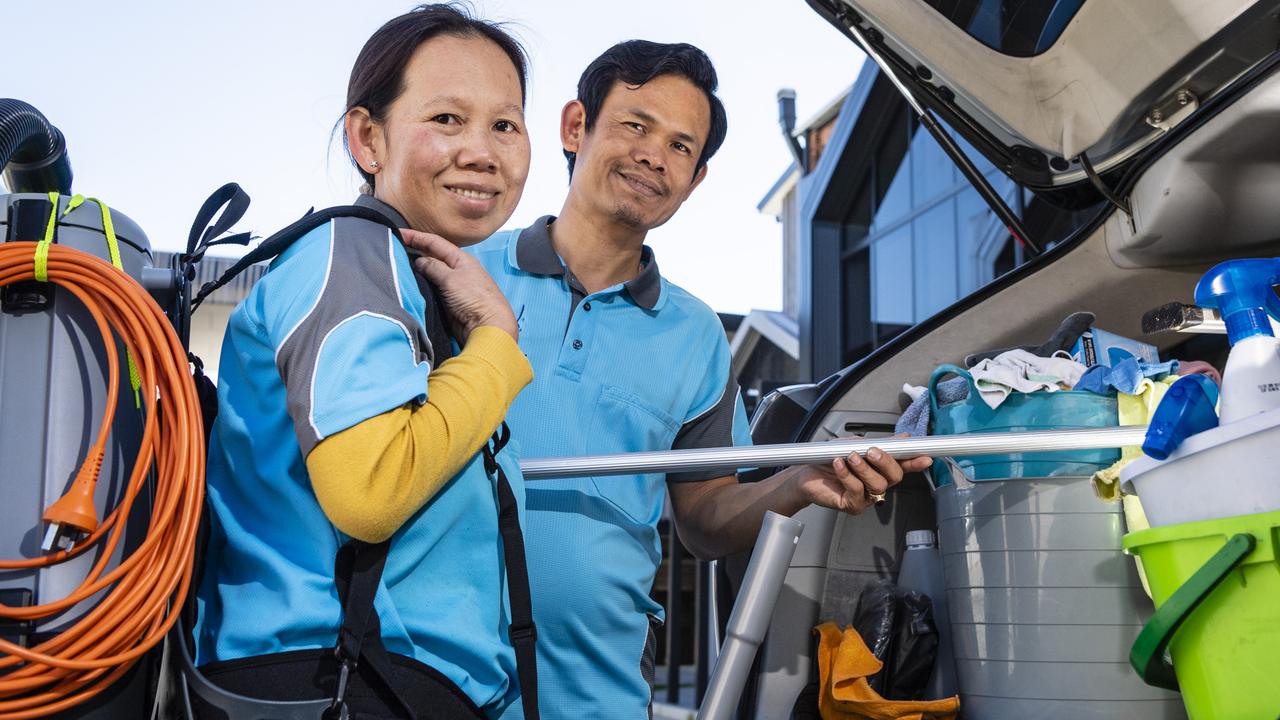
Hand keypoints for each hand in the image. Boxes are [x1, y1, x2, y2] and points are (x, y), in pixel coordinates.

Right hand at [401, 228, 517, 342]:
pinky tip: (409, 283)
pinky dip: (421, 285)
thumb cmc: (475, 299)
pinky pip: (431, 289)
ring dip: (416, 270)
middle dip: (414, 251)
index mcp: (460, 259)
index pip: (435, 243)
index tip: (398, 233)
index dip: (416, 237)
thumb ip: (433, 267)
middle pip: (432, 257)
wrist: (487, 326)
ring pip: (430, 273)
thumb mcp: (451, 279)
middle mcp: (457, 270)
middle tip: (394, 248)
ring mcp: (452, 286)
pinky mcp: (448, 301)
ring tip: (397, 264)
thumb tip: (419, 261)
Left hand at [788, 435, 931, 514]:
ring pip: (877, 486)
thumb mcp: (855, 445)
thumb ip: (879, 443)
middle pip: (894, 478)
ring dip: (863, 468)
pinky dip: (847, 475)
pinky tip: (839, 465)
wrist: (805, 473)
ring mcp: (865, 497)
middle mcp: (875, 485)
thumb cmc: (830, 460)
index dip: (915, 462)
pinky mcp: (851, 505)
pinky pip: (856, 491)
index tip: (924, 457)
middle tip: (872, 451)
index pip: (903, 467)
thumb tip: (903, 437)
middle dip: (885, 462)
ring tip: (850, 457)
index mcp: (880, 470)